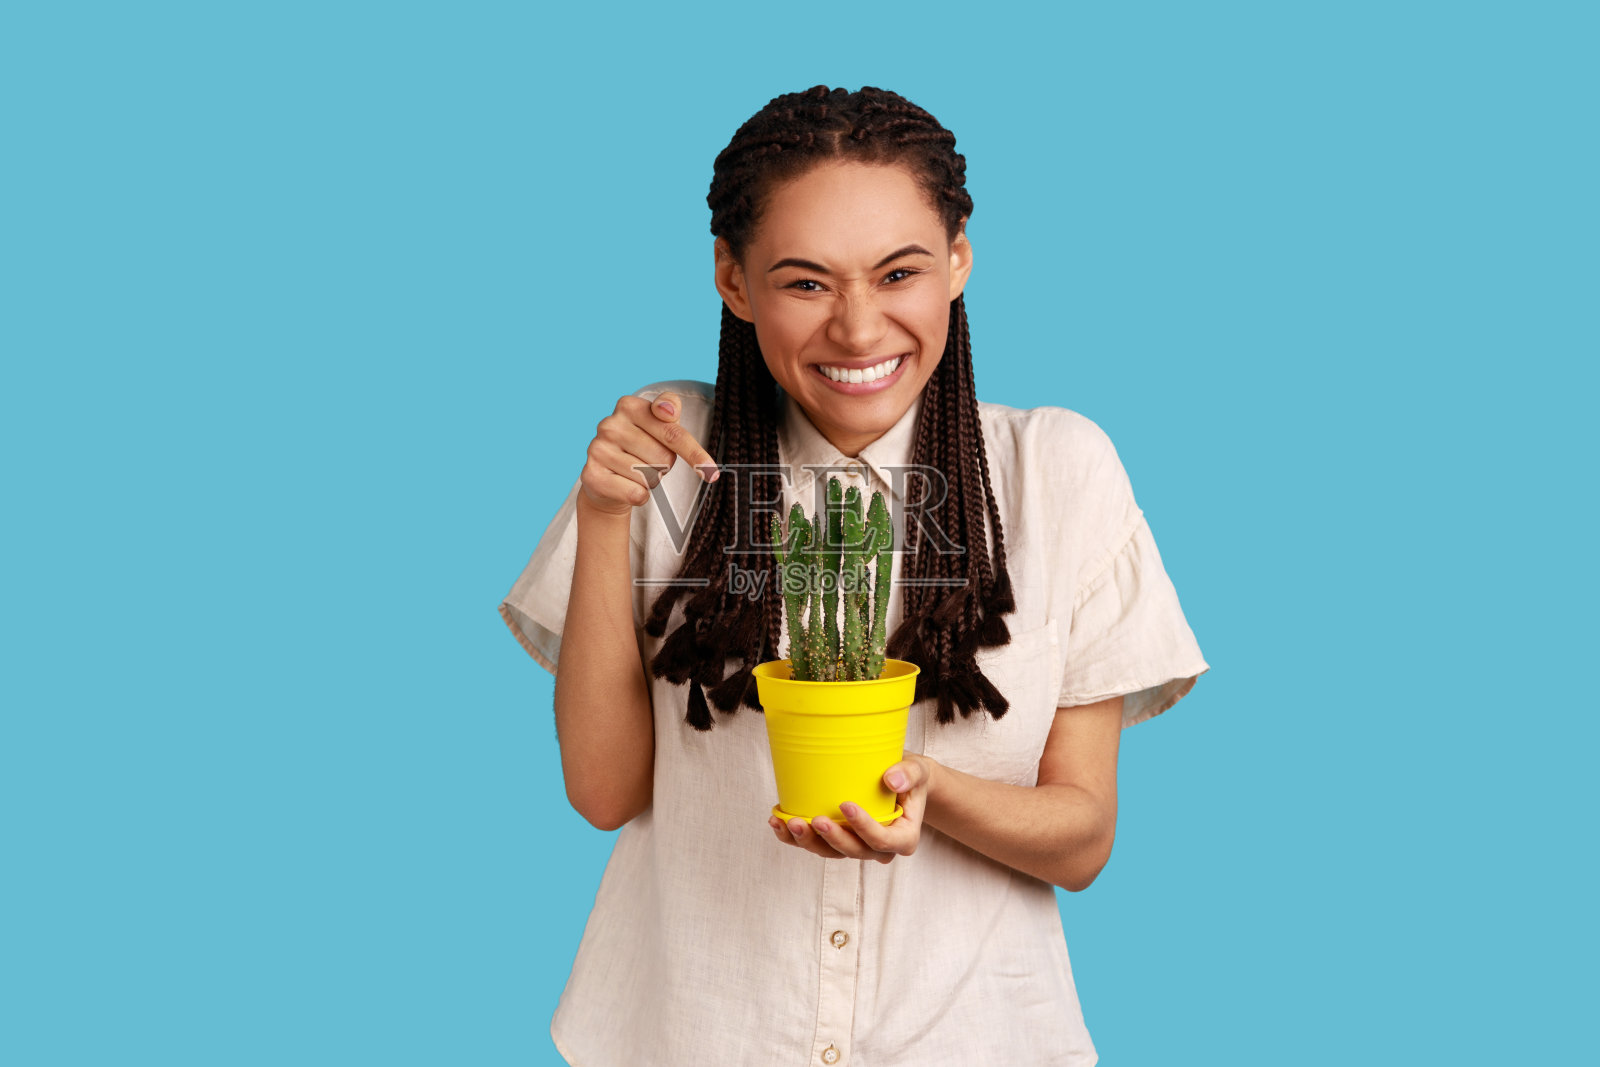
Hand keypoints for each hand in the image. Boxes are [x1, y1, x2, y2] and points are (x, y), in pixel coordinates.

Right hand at [579, 391, 718, 515]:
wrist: (606, 481)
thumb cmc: (640, 449)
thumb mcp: (659, 424)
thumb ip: (670, 408)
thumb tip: (668, 410)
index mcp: (629, 406)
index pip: (672, 431)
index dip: (693, 452)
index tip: (710, 471)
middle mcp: (609, 424)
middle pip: (664, 458)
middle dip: (664, 466)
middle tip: (649, 462)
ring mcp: (598, 450)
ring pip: (649, 477)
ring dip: (650, 481)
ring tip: (635, 474)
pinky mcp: (592, 476)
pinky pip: (636, 493)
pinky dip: (639, 496)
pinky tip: (626, 487)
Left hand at [767, 754, 934, 863]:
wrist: (900, 781)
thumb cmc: (909, 776)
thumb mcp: (918, 770)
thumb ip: (908, 774)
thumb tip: (892, 779)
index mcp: (903, 837)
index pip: (882, 840)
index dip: (864, 828)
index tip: (845, 805)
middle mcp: (879, 848)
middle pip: (853, 851)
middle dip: (832, 838)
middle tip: (815, 819)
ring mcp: (856, 846)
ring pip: (830, 852)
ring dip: (808, 841)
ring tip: (789, 822)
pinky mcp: (838, 840)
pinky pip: (815, 844)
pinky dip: (794, 838)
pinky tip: (778, 823)